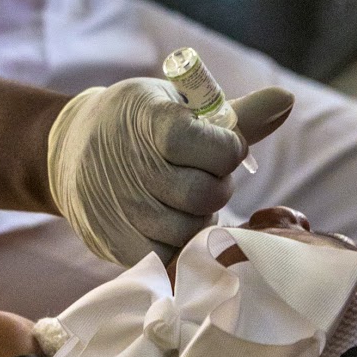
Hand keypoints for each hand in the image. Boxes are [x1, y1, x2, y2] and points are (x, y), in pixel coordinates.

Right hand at [47, 78, 294, 265]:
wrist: (69, 150)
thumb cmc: (138, 123)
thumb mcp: (179, 104)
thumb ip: (236, 114)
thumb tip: (287, 98)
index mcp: (149, 119)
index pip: (213, 146)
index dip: (228, 148)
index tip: (221, 143)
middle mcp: (129, 164)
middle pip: (205, 193)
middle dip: (217, 184)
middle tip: (203, 174)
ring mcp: (119, 207)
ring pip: (190, 230)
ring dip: (199, 216)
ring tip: (183, 198)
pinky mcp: (113, 243)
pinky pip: (167, 257)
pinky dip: (179, 244)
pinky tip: (171, 222)